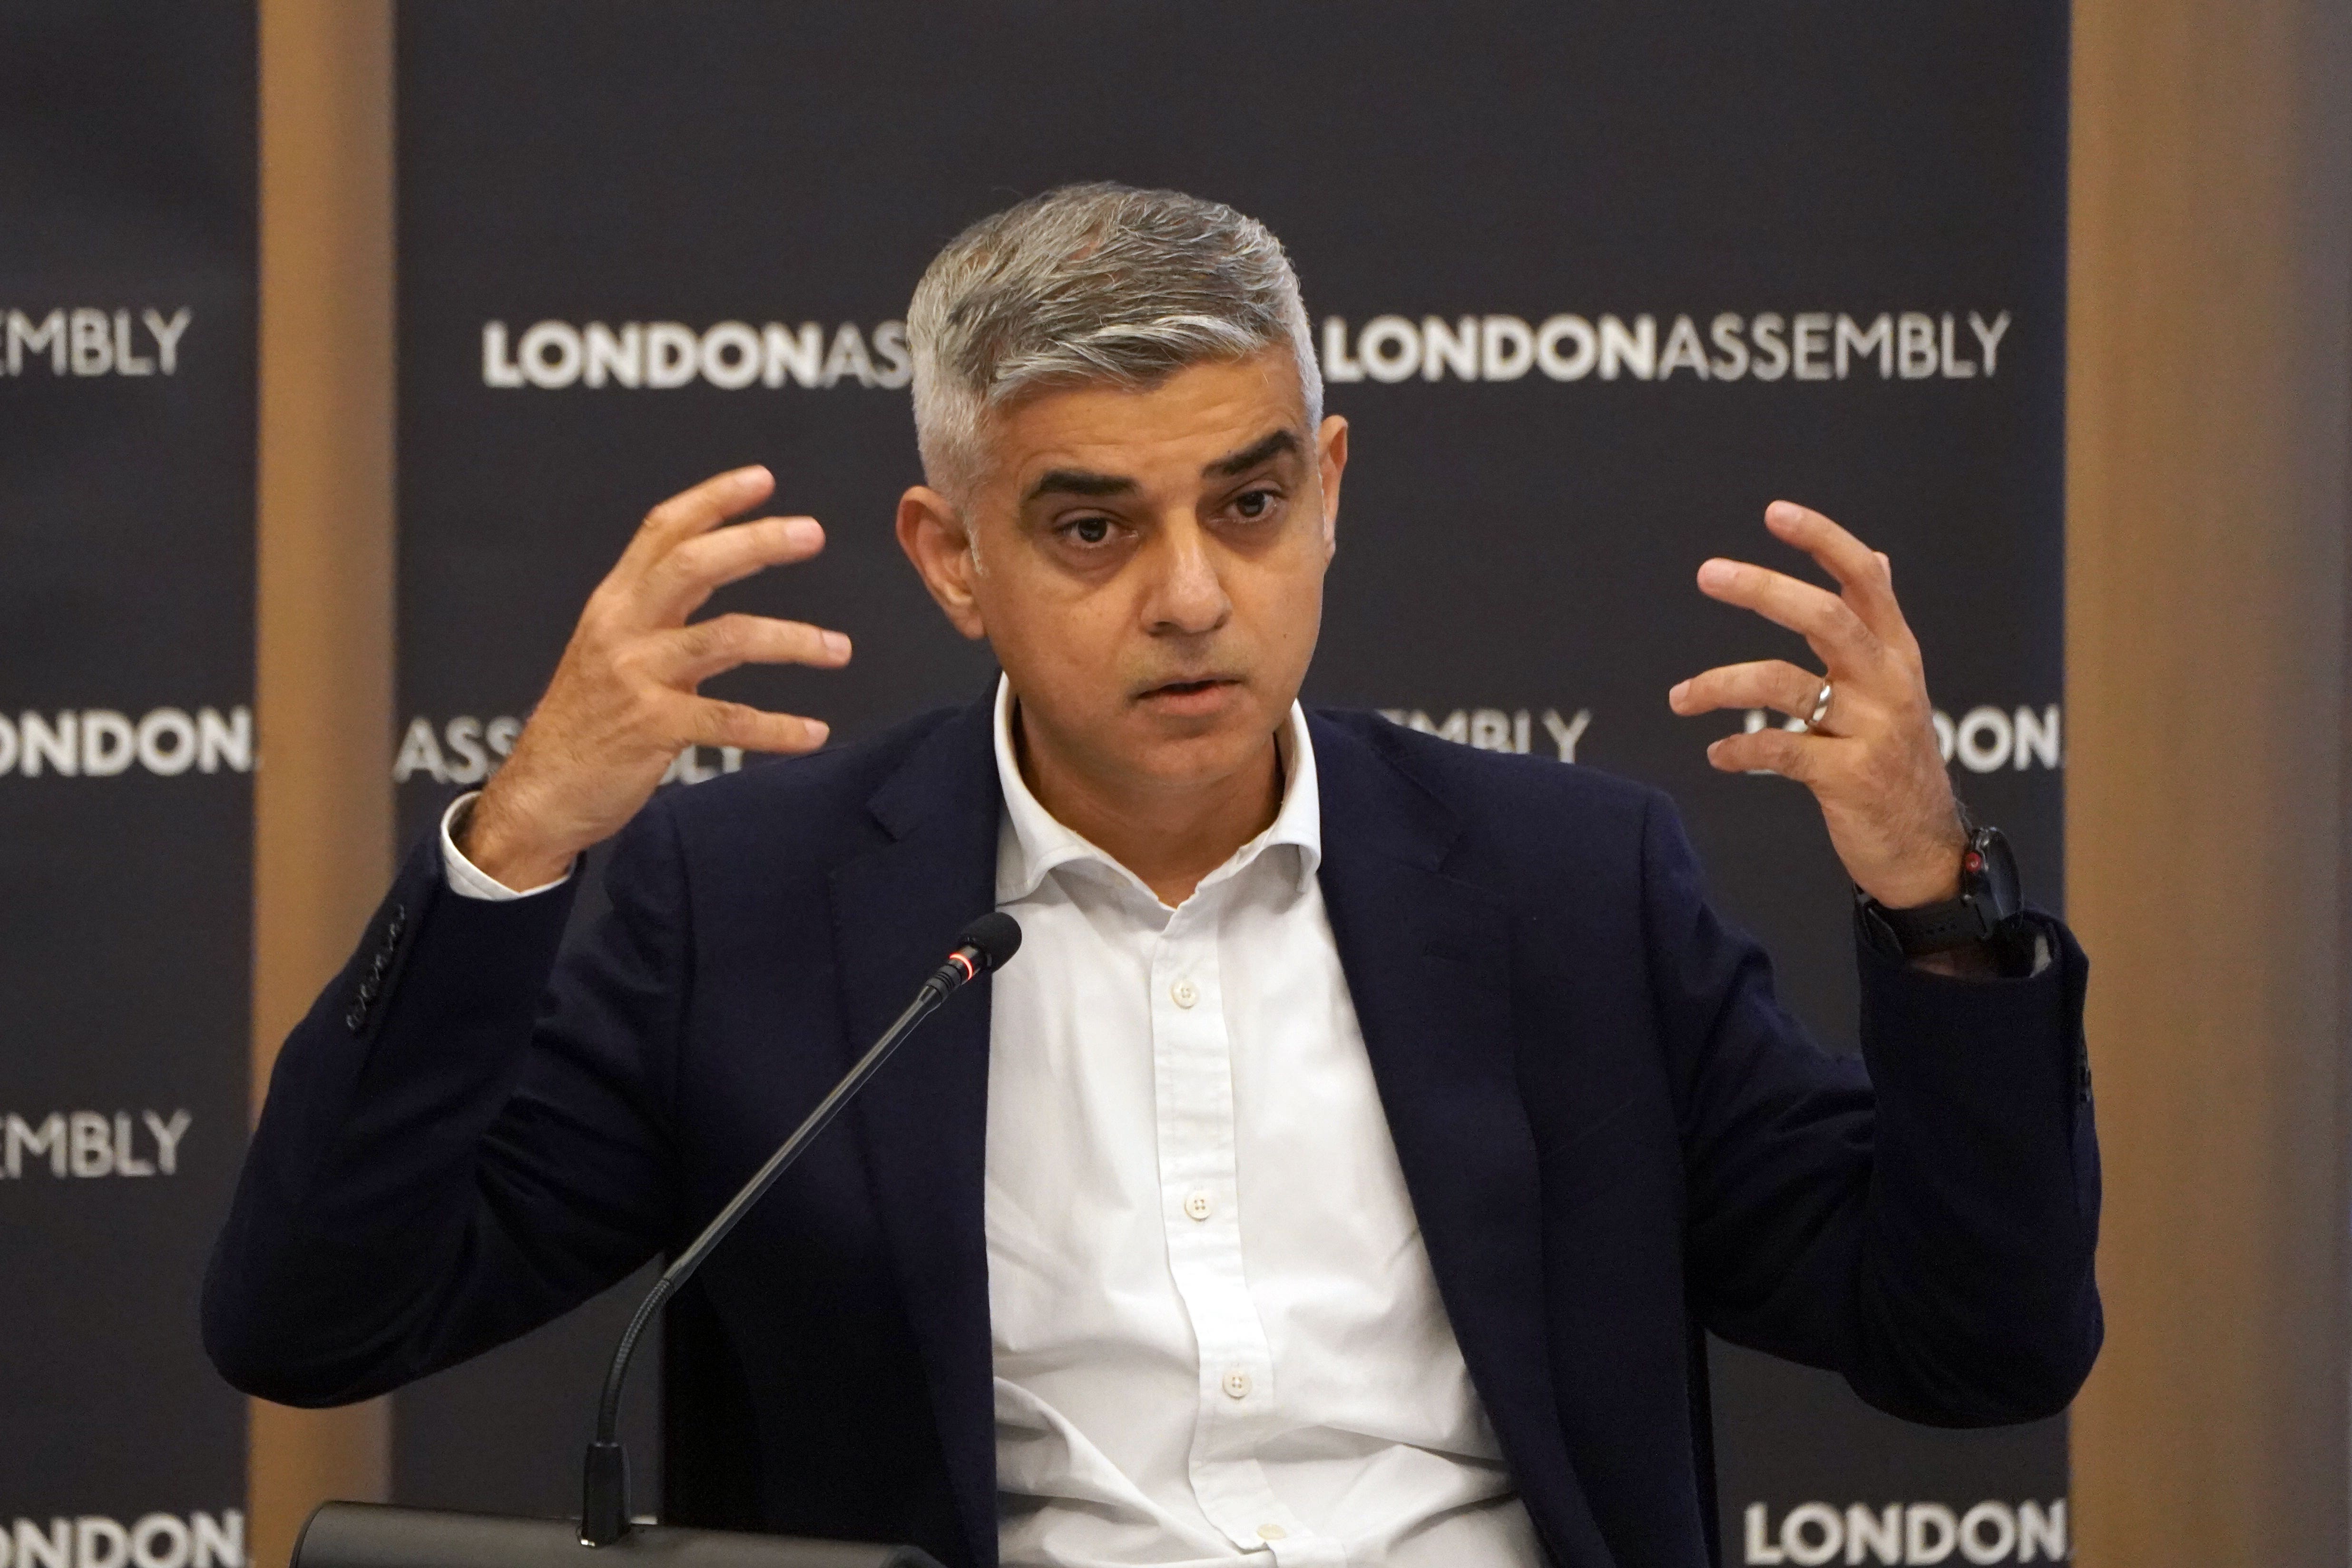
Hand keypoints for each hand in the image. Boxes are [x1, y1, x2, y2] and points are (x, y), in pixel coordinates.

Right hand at [462, 465, 849, 888]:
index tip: (761, 478)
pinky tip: (813, 733)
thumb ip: (662, 609)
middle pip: (692, 564)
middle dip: (755, 543)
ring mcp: (635, 677)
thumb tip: (719, 564)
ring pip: (725, 638)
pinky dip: (777, 727)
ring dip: (791, 639)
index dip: (711, 500)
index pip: (662, 532)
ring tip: (840, 649)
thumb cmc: (587, 722)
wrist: (541, 793)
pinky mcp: (649, 728)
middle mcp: (622, 629)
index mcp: (614, 604)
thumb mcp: (613, 650)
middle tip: (811, 532)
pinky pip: (728, 719)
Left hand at [1667, 500, 1963, 909]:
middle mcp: (1889, 683)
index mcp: (1896, 653)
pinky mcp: (1850, 779)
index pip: (1864, 580)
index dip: (1822, 541)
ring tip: (1679, 698)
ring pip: (1785, 683)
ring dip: (1720, 684)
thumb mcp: (1898, 684)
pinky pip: (1778, 749)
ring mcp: (1873, 731)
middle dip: (1763, 588)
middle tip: (1707, 572)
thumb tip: (1875, 556)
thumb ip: (1877, 624)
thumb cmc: (1896, 759)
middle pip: (1825, 617)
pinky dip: (1738, 748)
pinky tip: (1717, 753)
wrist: (1925, 849)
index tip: (1774, 512)